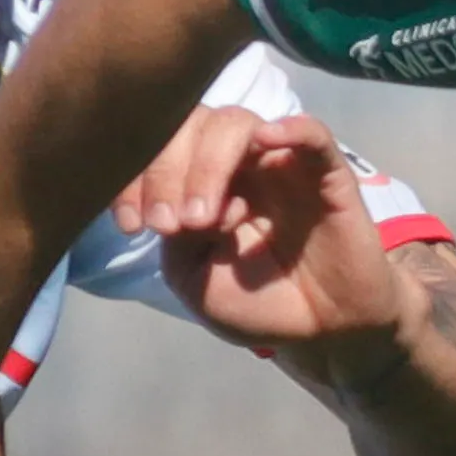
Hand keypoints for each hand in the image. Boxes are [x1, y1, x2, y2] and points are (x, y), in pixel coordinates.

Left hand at [138, 110, 416, 364]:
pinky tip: (266, 140)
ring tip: (202, 219)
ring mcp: (280, 164)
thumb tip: (178, 203)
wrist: (320, 331)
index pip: (159, 146)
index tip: (128, 225)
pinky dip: (290, 128)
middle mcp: (236, 162)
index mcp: (198, 179)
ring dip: (210, 164)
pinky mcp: (326, 175)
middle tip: (169, 224)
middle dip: (167, 171)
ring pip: (239, 124)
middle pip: (193, 125)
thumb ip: (176, 238)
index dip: (136, 176)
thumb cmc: (255, 301)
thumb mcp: (194, 279)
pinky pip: (312, 135)